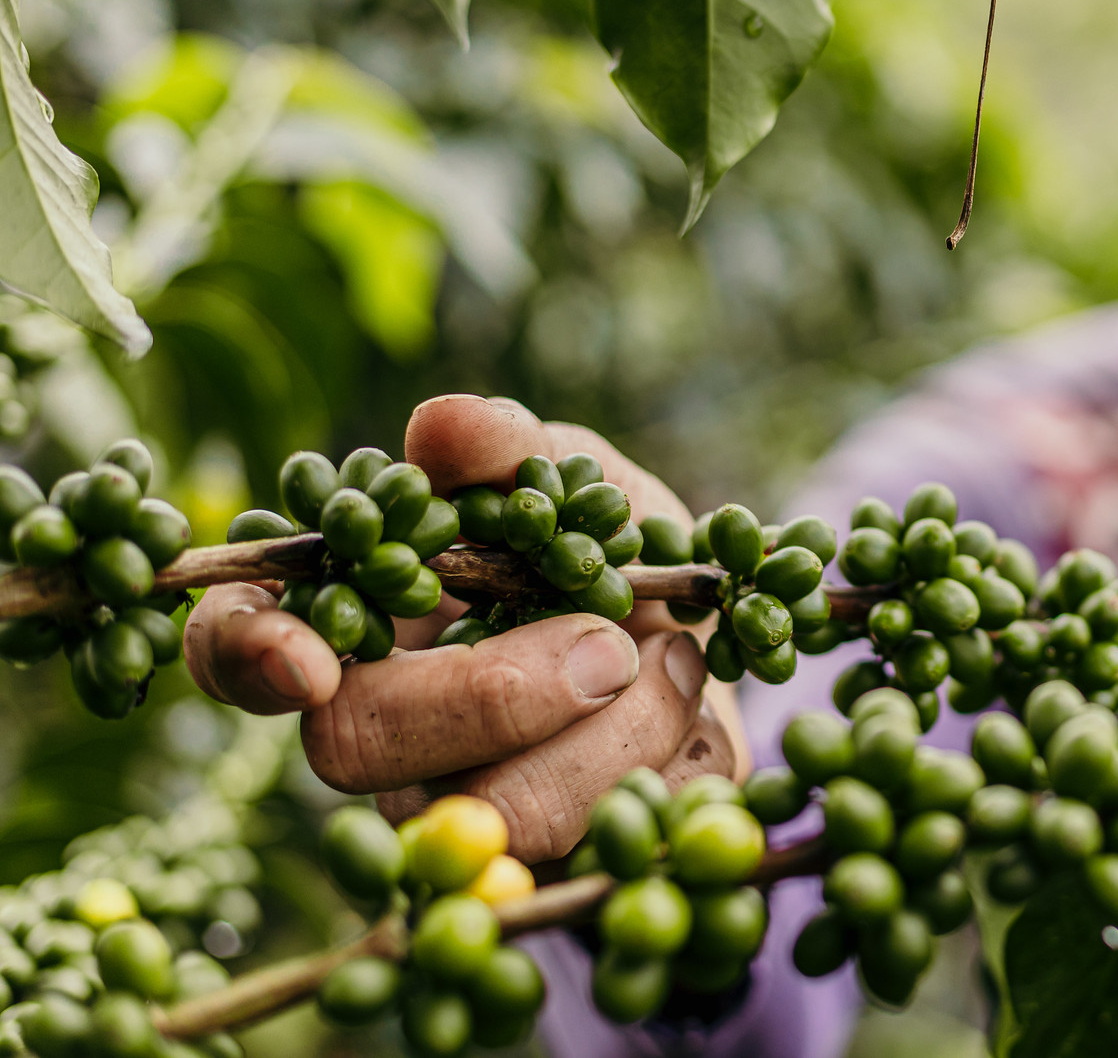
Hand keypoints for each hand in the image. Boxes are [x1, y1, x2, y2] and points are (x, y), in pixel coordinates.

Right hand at [182, 395, 749, 861]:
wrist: (712, 634)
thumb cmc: (612, 551)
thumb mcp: (577, 480)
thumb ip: (510, 452)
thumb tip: (445, 427)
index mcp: (356, 623)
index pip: (237, 649)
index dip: (249, 654)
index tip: (305, 655)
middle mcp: (382, 730)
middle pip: (355, 746)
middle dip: (488, 694)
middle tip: (604, 642)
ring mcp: (459, 813)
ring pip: (497, 812)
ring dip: (616, 723)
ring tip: (667, 652)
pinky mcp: (566, 858)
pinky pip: (607, 836)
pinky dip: (672, 746)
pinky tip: (685, 693)